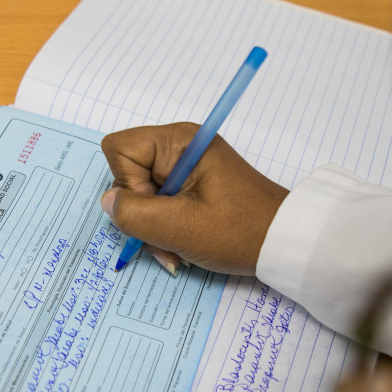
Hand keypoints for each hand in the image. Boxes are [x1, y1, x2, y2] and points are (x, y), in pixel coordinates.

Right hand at [100, 123, 288, 275]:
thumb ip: (133, 213)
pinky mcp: (191, 184)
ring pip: (142, 194)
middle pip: (128, 173)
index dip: (127, 184)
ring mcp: (185, 166)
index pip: (119, 149)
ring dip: (153, 227)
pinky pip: (159, 203)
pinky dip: (164, 227)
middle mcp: (179, 147)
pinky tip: (180, 246)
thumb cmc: (239, 231)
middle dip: (141, 213)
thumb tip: (109, 201)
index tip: (157, 208)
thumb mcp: (180, 227)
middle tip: (167, 239)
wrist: (283, 242)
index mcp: (179, 142)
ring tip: (177, 248)